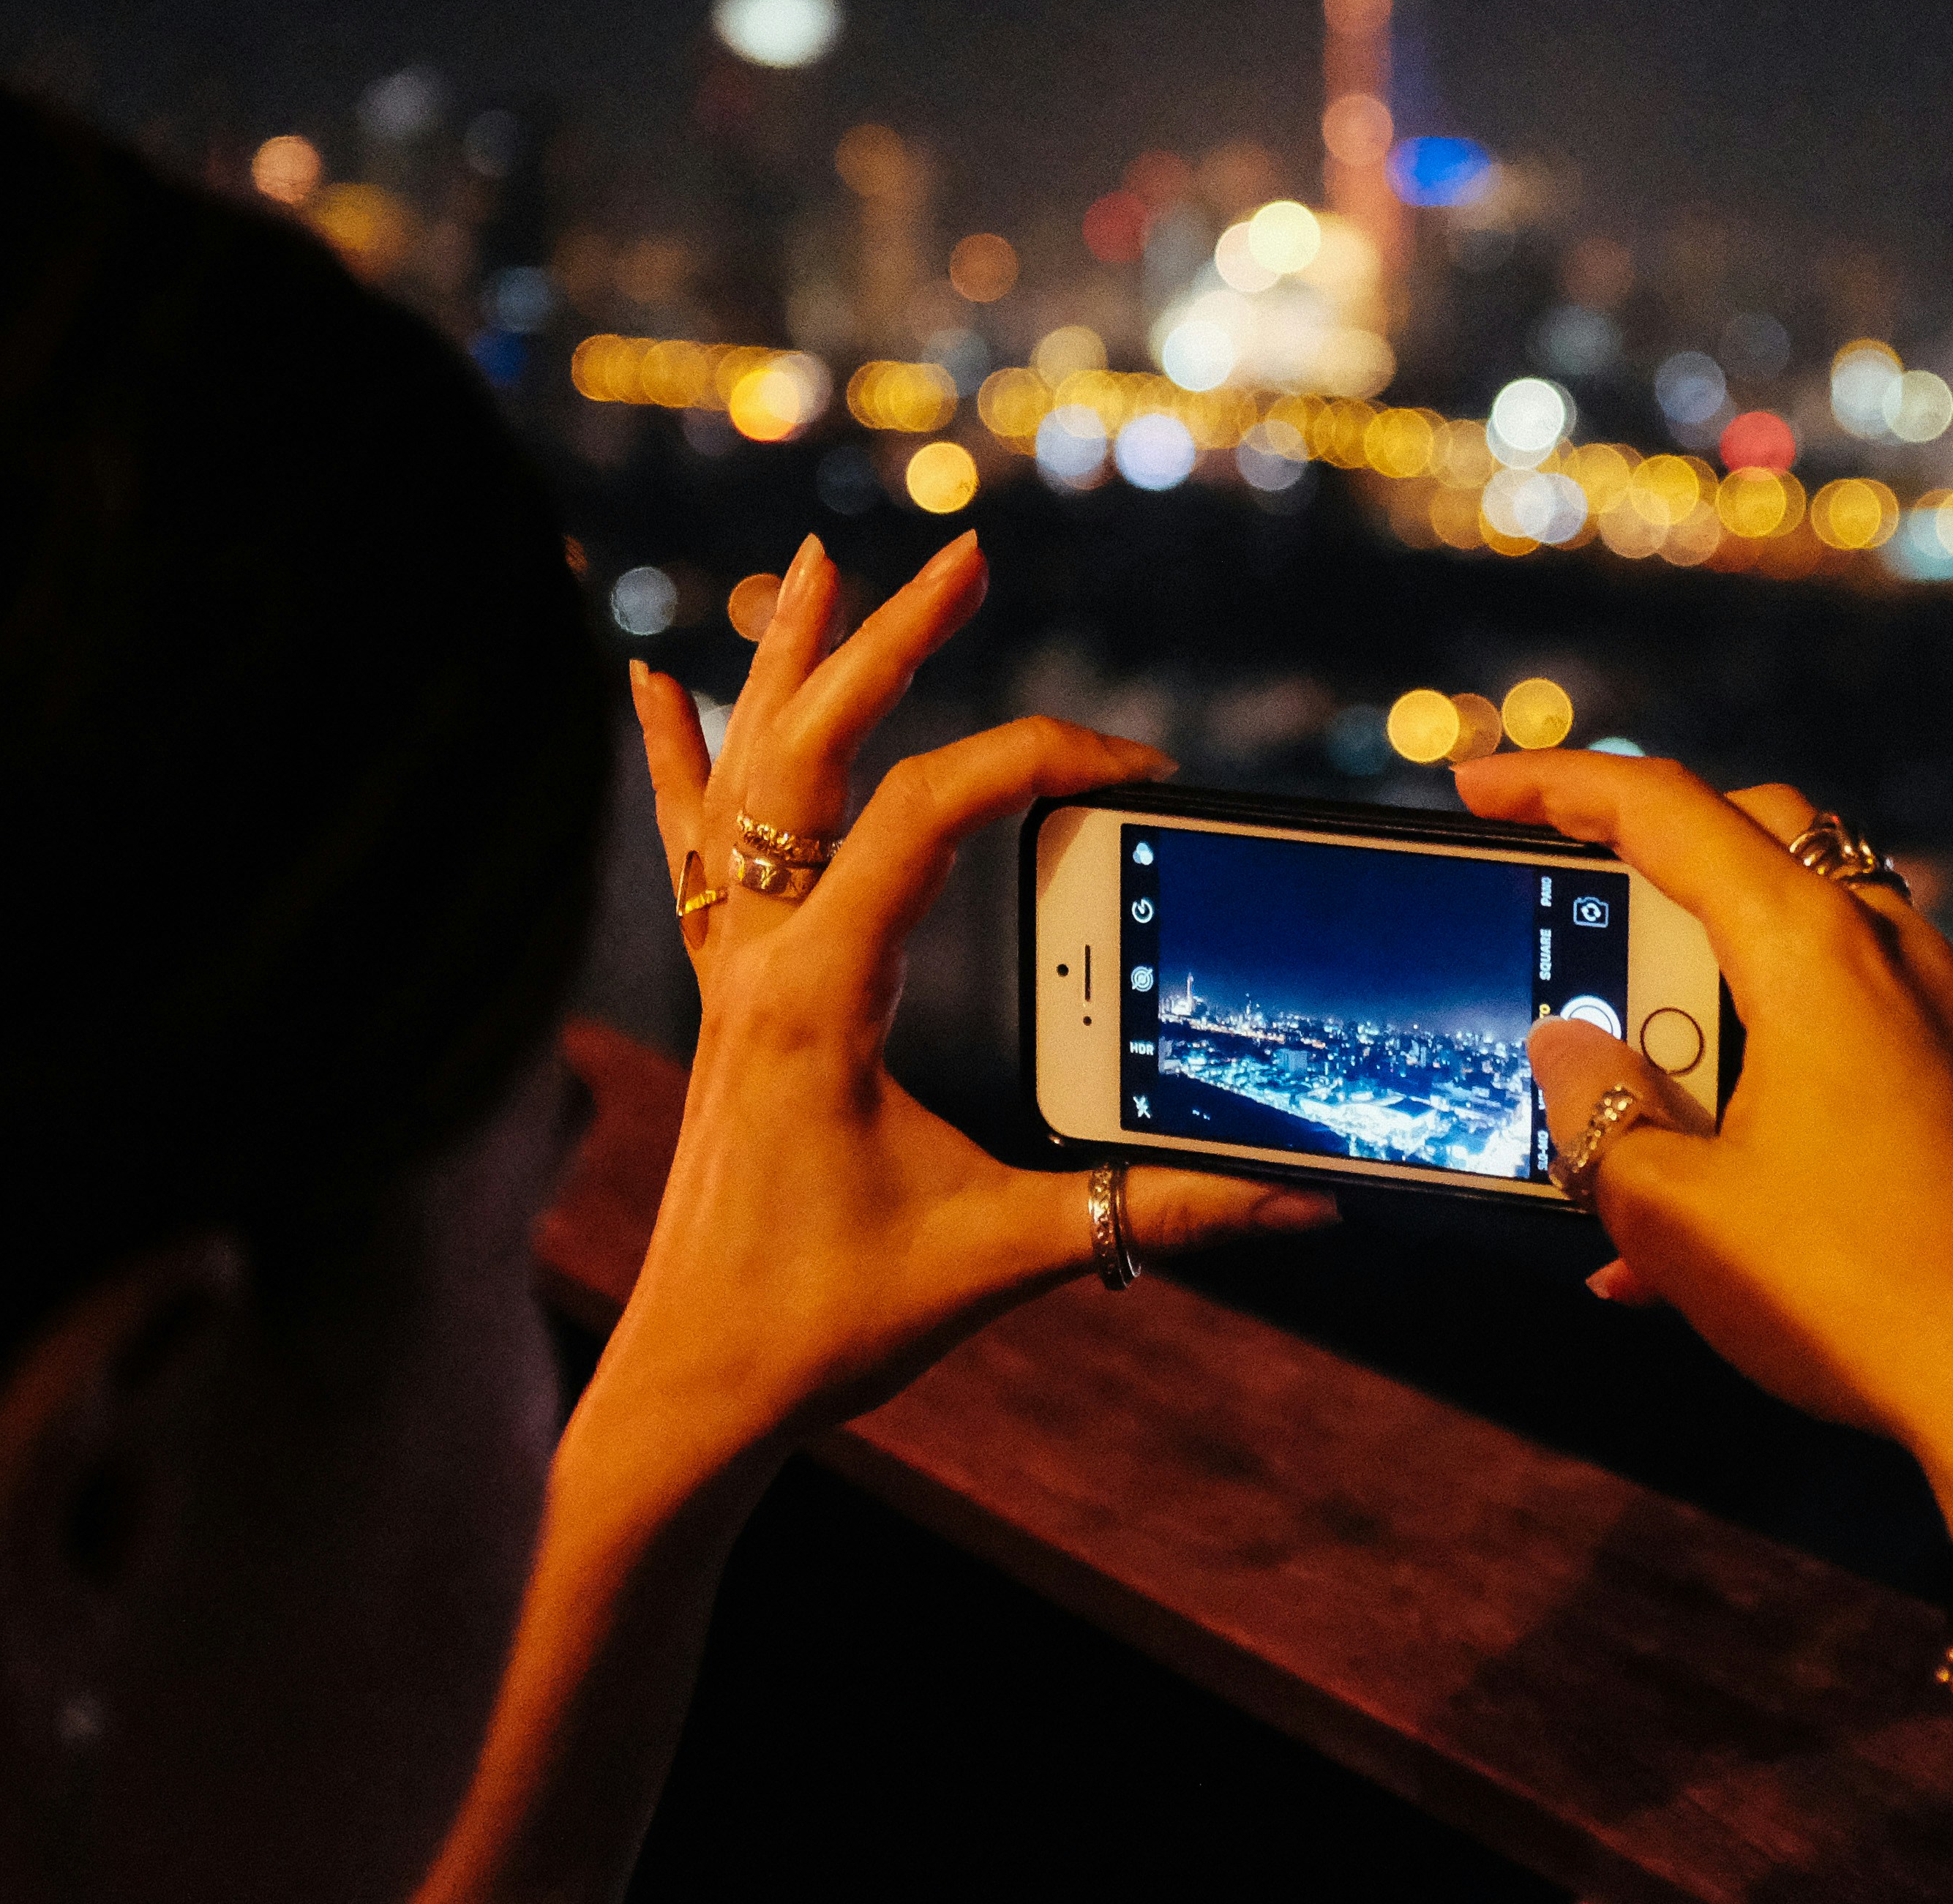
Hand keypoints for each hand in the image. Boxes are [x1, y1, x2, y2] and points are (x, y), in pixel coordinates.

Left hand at [590, 532, 1333, 1492]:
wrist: (691, 1393)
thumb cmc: (825, 1327)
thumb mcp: (1004, 1260)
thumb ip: (1154, 1213)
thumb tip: (1306, 1196)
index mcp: (815, 993)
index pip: (927, 813)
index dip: (1038, 761)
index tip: (1138, 768)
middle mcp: (756, 960)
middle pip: (814, 753)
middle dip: (890, 643)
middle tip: (967, 557)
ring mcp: (728, 975)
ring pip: (741, 779)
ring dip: (785, 667)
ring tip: (815, 565)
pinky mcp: (723, 1002)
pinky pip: (687, 851)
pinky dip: (673, 760)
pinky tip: (646, 686)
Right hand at [1451, 750, 1952, 1536]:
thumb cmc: (1857, 1292)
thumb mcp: (1678, 1211)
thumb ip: (1598, 1113)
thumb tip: (1567, 1048)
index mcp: (1812, 946)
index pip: (1664, 810)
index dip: (1554, 784)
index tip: (1478, 783)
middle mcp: (1888, 952)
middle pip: (1750, 839)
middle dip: (1643, 857)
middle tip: (1559, 898)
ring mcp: (1937, 1016)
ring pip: (1792, 944)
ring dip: (1690, 1005)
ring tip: (1609, 1121)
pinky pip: (1835, 1038)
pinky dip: (1751, 1084)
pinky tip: (1680, 1226)